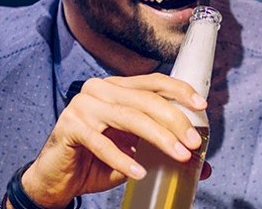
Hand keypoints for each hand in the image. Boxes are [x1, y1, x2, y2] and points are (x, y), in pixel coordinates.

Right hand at [19, 74, 210, 206]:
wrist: (57, 179)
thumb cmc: (96, 161)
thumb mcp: (135, 153)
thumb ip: (162, 152)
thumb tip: (203, 166)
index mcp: (116, 89)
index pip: (153, 82)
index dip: (179, 91)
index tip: (201, 106)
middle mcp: (99, 90)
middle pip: (145, 99)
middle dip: (174, 120)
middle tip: (193, 143)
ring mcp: (82, 106)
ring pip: (129, 117)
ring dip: (158, 137)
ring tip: (178, 156)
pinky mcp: (70, 127)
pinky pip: (102, 143)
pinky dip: (123, 159)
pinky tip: (140, 172)